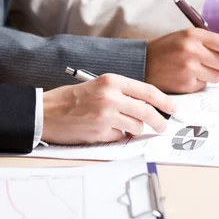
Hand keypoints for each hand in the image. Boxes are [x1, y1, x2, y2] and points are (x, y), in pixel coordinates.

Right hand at [41, 74, 175, 143]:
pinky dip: (116, 136)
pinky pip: (120, 137)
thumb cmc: (70, 99)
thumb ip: (121, 93)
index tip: (173, 109)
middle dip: (159, 122)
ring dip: (133, 129)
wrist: (45, 112)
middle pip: (147, 112)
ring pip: (136, 127)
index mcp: (112, 81)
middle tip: (162, 127)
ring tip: (118, 125)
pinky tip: (102, 130)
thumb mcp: (98, 86)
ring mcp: (106, 116)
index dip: (164, 101)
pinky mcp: (100, 132)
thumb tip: (147, 106)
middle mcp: (111, 97)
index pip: (148, 91)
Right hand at [145, 28, 218, 93]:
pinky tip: (185, 77)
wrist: (142, 63)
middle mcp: (192, 51)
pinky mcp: (186, 84)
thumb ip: (209, 41)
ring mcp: (189, 69)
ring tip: (196, 70)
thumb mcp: (185, 37)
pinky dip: (198, 83)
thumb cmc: (165, 49)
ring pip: (217, 76)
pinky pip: (203, 85)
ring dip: (211, 75)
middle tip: (211, 64)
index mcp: (193, 35)